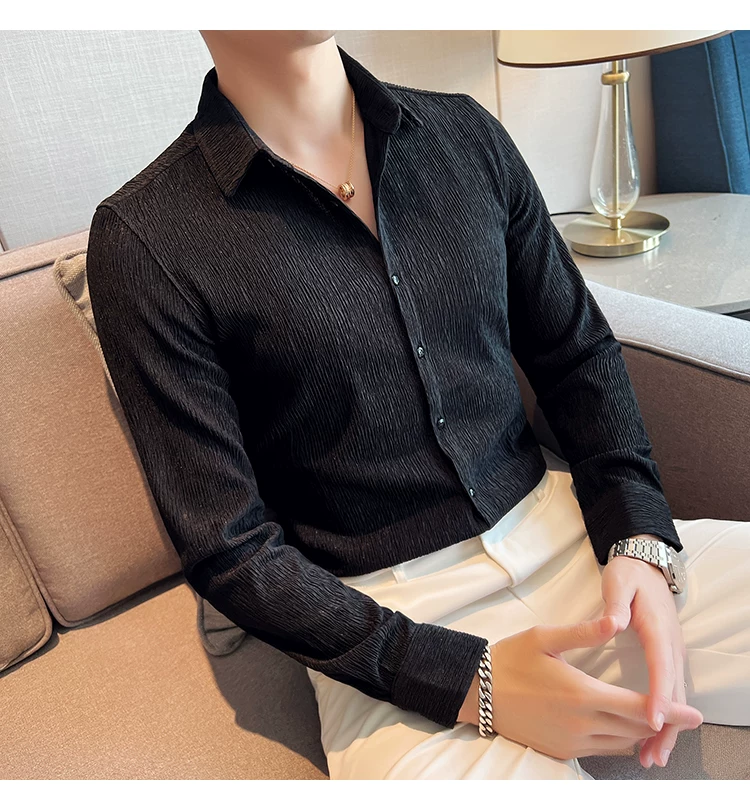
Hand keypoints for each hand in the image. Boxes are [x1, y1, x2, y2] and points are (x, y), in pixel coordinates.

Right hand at [458, 615, 700, 760]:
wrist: (478, 692)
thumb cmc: (510, 659)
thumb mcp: (544, 637)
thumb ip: (583, 632)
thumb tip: (614, 620)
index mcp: (581, 694)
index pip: (638, 707)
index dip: (669, 712)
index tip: (695, 714)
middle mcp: (581, 724)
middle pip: (635, 729)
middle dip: (663, 724)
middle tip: (687, 719)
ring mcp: (571, 742)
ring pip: (620, 744)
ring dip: (640, 733)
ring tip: (656, 721)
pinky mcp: (561, 751)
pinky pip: (601, 751)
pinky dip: (618, 742)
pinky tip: (622, 730)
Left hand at [601, 537, 702, 767]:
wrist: (645, 565)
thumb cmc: (628, 575)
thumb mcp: (619, 582)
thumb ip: (615, 604)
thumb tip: (614, 623)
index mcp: (657, 630)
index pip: (660, 668)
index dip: (657, 697)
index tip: (650, 721)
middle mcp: (670, 646)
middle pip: (673, 693)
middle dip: (665, 726)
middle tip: (651, 756)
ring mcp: (671, 653)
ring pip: (674, 696)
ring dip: (666, 727)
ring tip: (652, 757)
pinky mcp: (666, 657)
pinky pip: (669, 690)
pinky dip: (665, 715)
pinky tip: (652, 734)